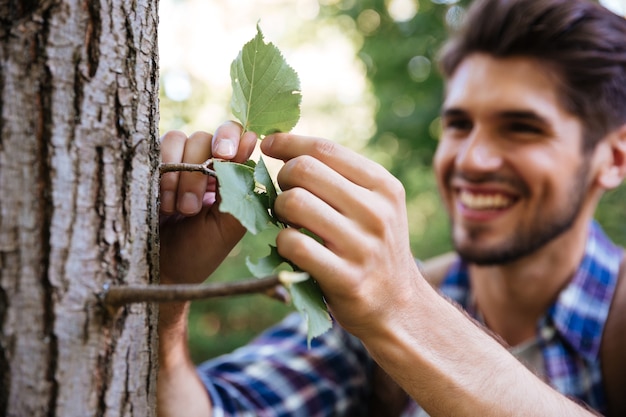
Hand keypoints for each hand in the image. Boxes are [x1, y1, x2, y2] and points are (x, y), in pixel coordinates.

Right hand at [159, 121, 256, 285]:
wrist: (163, 273)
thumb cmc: (200, 252)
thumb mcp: (228, 223)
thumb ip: (241, 185)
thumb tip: (252, 139)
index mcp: (229, 175)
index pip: (234, 137)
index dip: (229, 137)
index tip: (224, 154)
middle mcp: (203, 164)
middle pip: (204, 138)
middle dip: (197, 173)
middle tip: (191, 209)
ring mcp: (176, 164)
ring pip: (178, 139)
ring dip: (178, 176)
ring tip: (177, 211)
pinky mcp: (150, 167)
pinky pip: (155, 149)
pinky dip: (161, 174)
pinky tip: (163, 205)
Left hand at [261, 133, 422, 335]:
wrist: (397, 305)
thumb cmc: (373, 247)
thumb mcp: (375, 206)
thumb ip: (342, 178)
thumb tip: (289, 149)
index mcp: (384, 186)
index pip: (325, 149)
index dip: (289, 143)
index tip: (269, 144)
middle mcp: (377, 212)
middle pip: (305, 170)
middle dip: (282, 179)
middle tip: (283, 194)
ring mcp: (362, 246)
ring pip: (294, 203)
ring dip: (279, 210)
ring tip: (287, 221)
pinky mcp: (345, 277)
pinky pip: (293, 244)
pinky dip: (282, 242)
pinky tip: (289, 247)